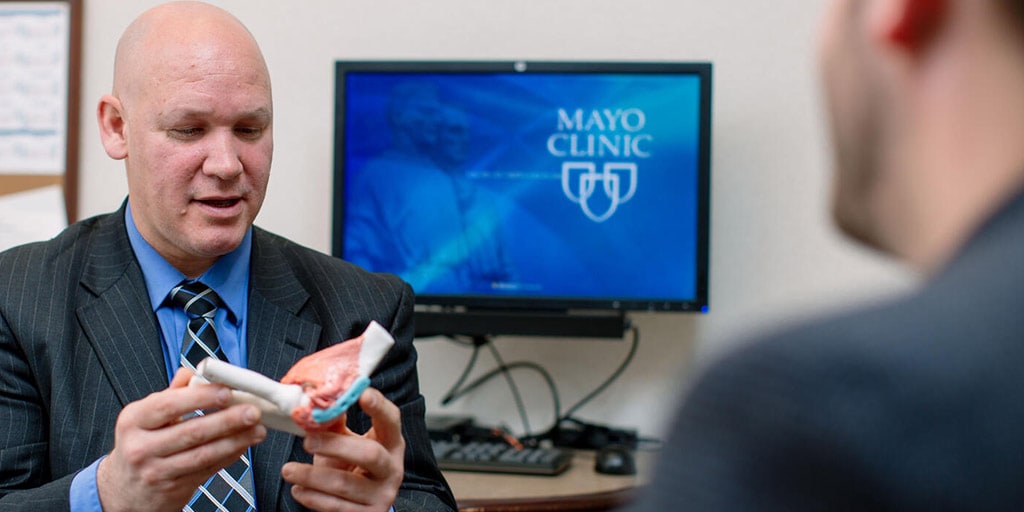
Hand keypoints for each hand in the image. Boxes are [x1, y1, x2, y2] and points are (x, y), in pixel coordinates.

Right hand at [96, 368, 267, 511]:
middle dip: (227, 420)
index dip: (201, 397)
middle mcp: (140, 447)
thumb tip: (194, 372)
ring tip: (257, 429)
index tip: (227, 391)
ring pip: (203, 454)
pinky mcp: (173, 488)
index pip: (169, 405)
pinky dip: (229, 456)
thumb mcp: (144, 416)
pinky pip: (207, 469)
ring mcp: (156, 470)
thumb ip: (172, 393)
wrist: (124, 490)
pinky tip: (244, 444)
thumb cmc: (140, 444)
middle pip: (191, 432)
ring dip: (235, 440)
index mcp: (133, 420)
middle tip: (252, 411)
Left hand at [282, 387, 404, 511]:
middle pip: (369, 454)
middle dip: (335, 446)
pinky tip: (298, 489)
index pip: (391, 420)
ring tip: (287, 469)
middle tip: (307, 441)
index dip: (379, 406)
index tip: (361, 393)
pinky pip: (336, 507)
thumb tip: (313, 402)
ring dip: (311, 476)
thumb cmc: (352, 466)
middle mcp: (392, 469)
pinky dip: (312, 497)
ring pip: (344, 484)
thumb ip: (334, 423)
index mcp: (391, 443)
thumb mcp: (347, 443)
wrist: (361, 505)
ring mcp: (382, 494)